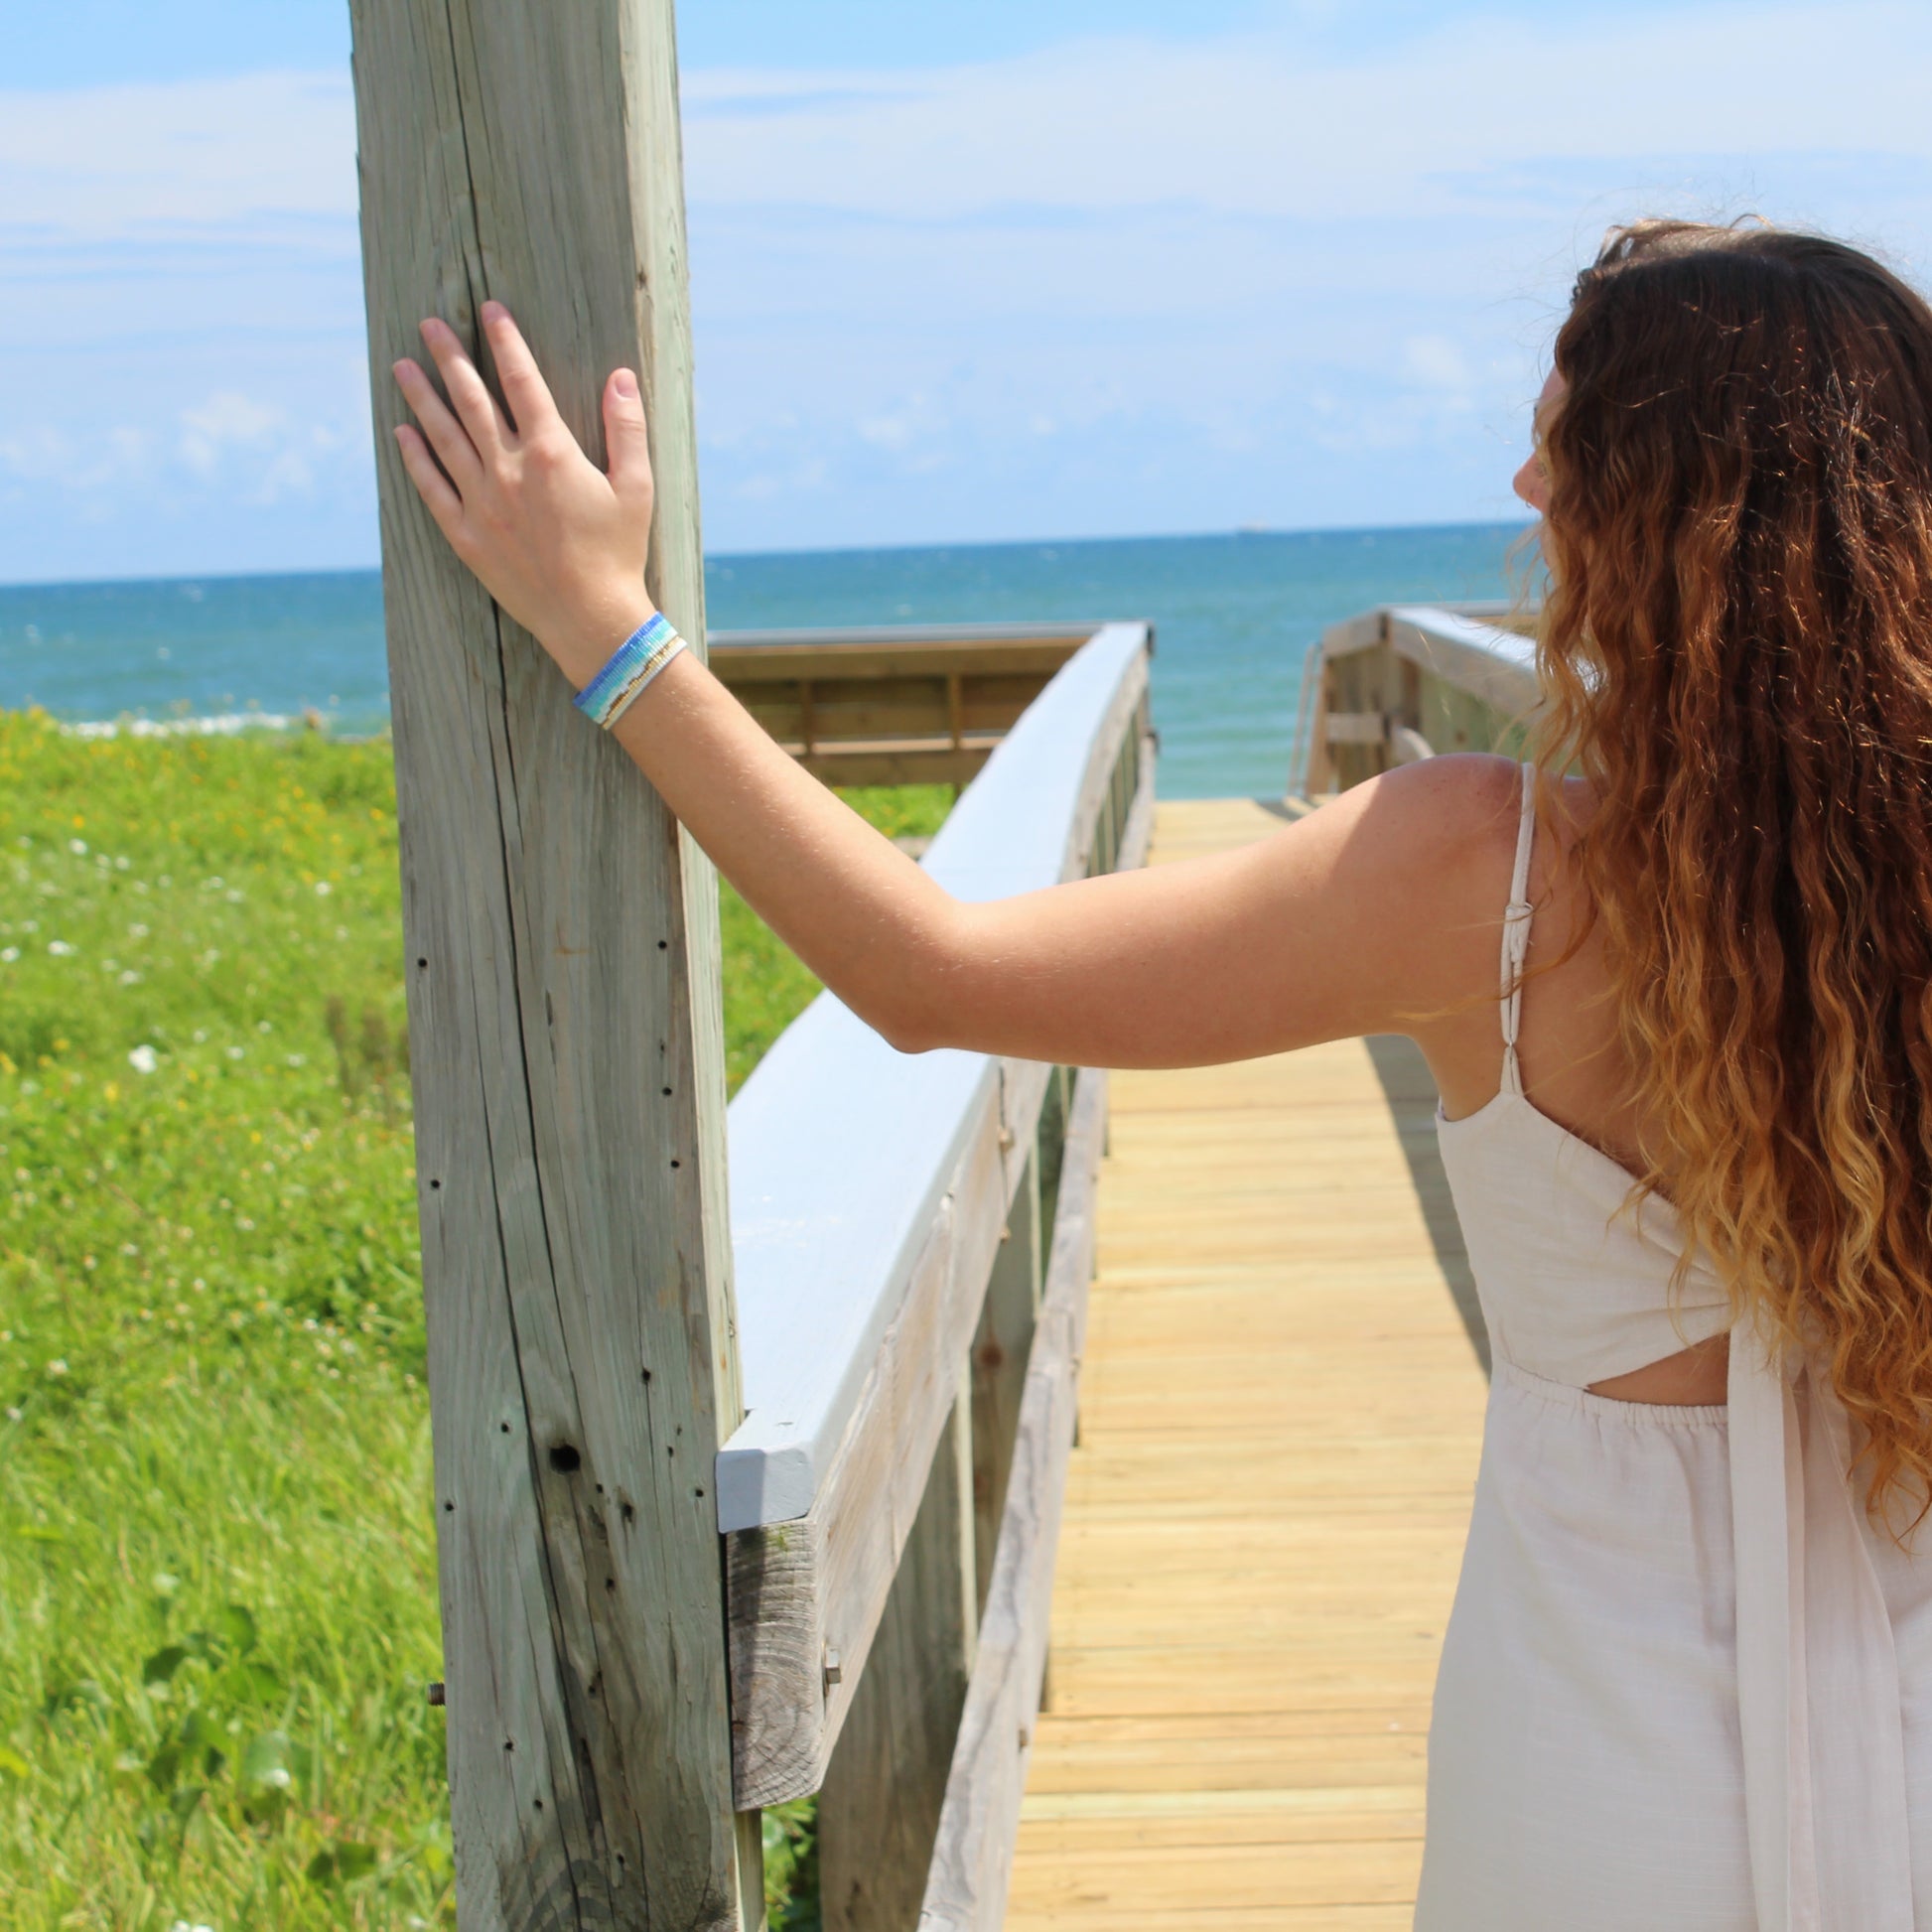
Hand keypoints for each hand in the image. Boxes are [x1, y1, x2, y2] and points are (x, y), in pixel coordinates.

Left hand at [391, 302, 656, 685]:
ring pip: (444, 436)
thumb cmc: (618, 554)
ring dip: (422, 397)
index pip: (522, 381)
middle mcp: (509, 470)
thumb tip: (620, 377)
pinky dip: (415, 457)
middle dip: (450, 357)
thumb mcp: (637, 489)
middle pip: (472, 399)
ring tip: (403, 366)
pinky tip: (402, 433)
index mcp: (552, 453)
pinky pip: (432, 487)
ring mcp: (482, 502)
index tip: (489, 310)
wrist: (589, 618)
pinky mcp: (466, 536)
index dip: (504, 341)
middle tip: (429, 324)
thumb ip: (627, 429)